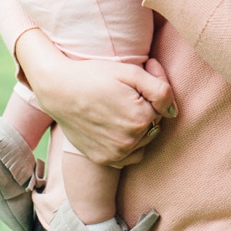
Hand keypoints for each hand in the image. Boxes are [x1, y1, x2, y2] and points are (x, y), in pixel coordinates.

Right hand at [17, 30, 176, 167]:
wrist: (58, 89)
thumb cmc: (94, 75)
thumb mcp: (130, 72)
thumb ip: (160, 89)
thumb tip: (173, 111)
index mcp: (141, 118)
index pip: (163, 107)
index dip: (151, 92)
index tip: (135, 82)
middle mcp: (130, 141)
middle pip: (154, 124)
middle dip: (146, 109)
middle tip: (123, 94)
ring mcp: (116, 153)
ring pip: (143, 141)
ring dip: (138, 127)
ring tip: (117, 109)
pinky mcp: (104, 159)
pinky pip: (129, 156)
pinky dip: (128, 144)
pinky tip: (115, 127)